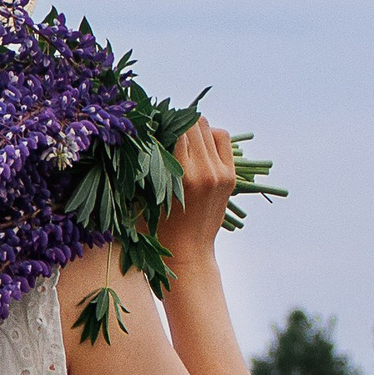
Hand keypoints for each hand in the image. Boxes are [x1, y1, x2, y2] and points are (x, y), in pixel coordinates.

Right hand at [157, 118, 238, 272]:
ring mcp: (221, 173)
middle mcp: (205, 171)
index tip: (152, 127)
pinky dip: (210, 136)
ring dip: (193, 128)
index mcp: (181, 176)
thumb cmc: (157, 227)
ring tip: (182, 140)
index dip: (161, 122)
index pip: (175, 127)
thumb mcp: (144, 195)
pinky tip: (198, 147)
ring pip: (209, 127)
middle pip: (193, 122)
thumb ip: (145, 164)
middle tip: (165, 131)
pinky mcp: (230, 176)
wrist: (188, 252)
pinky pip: (222, 139)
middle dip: (177, 122)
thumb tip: (143, 130)